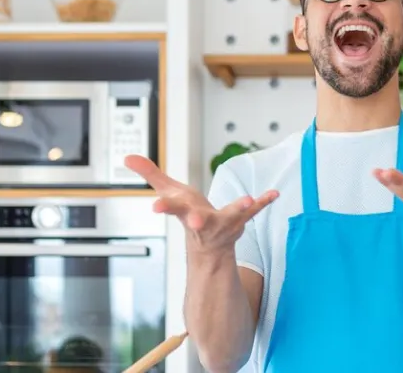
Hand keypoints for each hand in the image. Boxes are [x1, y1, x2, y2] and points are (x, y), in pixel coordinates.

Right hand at [125, 155, 278, 256]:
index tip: (156, 208)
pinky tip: (274, 194)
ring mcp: (223, 222)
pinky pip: (254, 211)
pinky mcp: (241, 219)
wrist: (208, 245)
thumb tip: (127, 157)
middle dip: (197, 220)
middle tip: (196, 220)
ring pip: (230, 217)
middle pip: (198, 220)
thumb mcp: (167, 192)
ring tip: (249, 199)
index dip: (164, 207)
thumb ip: (149, 173)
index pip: (171, 209)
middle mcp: (203, 221)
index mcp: (184, 211)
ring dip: (240, 209)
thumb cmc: (187, 213)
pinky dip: (264, 202)